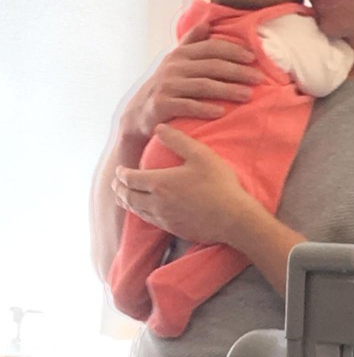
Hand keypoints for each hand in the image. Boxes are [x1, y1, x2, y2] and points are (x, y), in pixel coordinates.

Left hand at [112, 125, 254, 244]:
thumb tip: (159, 128)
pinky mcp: (173, 229)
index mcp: (160, 183)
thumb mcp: (201, 155)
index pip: (130, 179)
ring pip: (136, 211)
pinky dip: (141, 213)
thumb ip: (178, 140)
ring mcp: (164, 218)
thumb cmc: (219, 184)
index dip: (122, 173)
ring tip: (125, 196)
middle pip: (128, 197)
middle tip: (117, 183)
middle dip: (119, 188)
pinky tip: (146, 210)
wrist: (233, 218)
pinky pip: (149, 221)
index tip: (120, 169)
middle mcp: (156, 203)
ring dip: (127, 202)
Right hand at [121, 21, 264, 140]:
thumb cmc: (166, 85)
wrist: (140, 112)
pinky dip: (205, 108)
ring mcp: (167, 85)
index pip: (211, 48)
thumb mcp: (175, 61)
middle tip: (259, 78)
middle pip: (212, 67)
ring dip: (228, 90)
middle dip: (238, 72)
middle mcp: (174, 67)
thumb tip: (207, 22)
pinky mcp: (162, 104)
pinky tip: (221, 112)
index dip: (233, 51)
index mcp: (181, 54)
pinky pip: (188, 105)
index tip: (254, 57)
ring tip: (248, 95)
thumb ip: (191, 42)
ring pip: (203, 85)